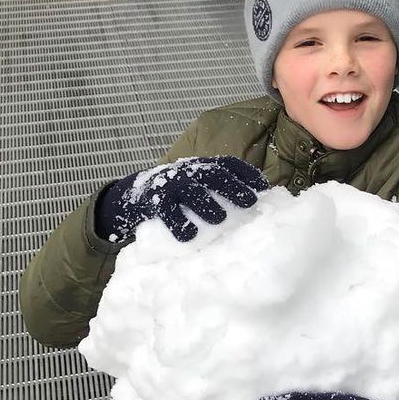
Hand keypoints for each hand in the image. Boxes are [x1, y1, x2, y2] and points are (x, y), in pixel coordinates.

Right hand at [95, 156, 268, 242]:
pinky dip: (178, 223)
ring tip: (220, 219)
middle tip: (250, 201)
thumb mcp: (197, 186)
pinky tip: (189, 236)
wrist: (135, 194)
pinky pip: (167, 211)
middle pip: (212, 174)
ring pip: (191, 191)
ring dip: (206, 204)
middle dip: (232, 187)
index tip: (263, 186)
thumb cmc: (177, 194)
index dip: (245, 173)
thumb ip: (217, 191)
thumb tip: (252, 205)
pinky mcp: (154, 200)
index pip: (227, 164)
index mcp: (201, 166)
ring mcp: (171, 184)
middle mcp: (187, 171)